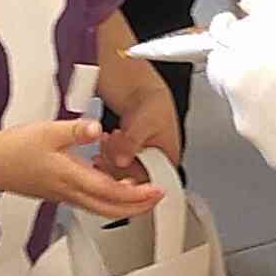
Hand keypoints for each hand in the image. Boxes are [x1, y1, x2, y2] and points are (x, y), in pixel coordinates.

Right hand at [0, 117, 163, 219]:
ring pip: (101, 208)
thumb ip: (77, 130)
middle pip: (111, 209)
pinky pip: (89, 201)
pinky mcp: (57, 193)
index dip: (138, 195)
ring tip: (139, 189)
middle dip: (138, 207)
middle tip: (156, 198)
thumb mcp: (48, 131)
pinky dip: (106, 196)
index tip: (156, 190)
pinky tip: (108, 179)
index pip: (112, 193)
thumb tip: (97, 129)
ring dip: (123, 203)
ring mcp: (64, 195)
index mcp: (71, 178)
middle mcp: (69, 192)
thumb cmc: (13, 150)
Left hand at [98, 57, 182, 179]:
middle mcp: (156, 166)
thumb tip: (122, 161)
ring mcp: (143, 163)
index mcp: (169, 160)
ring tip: (109, 140)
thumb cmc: (153, 105)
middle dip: (118, 165)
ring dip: (111, 159)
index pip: (152, 182)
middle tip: (110, 149)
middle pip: (135, 180)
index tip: (120, 165)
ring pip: (123, 173)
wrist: (143, 93)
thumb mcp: (144, 123)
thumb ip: (132, 142)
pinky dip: (108, 155)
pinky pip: (117, 165)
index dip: (134, 178)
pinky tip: (106, 143)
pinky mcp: (130, 159)